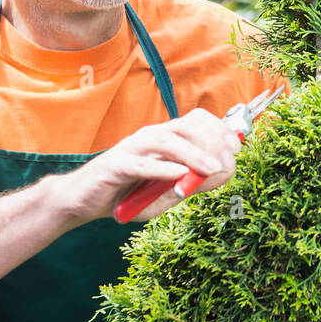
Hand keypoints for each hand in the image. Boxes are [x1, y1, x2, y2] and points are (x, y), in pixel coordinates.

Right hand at [50, 108, 242, 227]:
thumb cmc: (127, 193)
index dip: (220, 131)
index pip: (197, 121)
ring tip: (212, 169)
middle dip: (213, 141)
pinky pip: (142, 163)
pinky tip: (180, 175)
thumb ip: (191, 184)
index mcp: (165, 138)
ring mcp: (132, 148)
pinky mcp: (116, 165)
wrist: (83, 200)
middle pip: (187, 126)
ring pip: (167, 141)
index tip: (237, 148)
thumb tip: (220, 174)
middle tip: (227, 162)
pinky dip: (163, 168)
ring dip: (194, 153)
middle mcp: (150, 137)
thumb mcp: (166, 192)